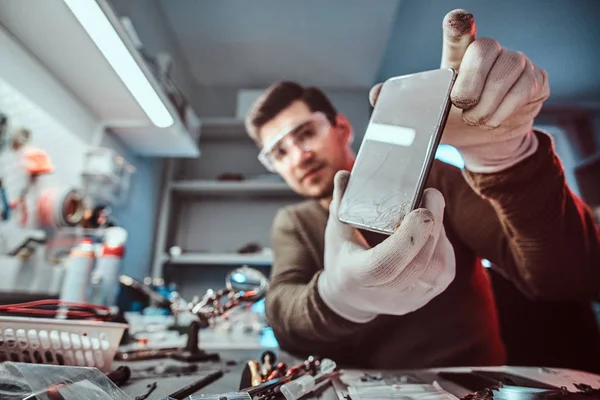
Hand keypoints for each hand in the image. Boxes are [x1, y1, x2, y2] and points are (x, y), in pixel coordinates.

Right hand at [317, 171, 455, 322]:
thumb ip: (342, 203)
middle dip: (432, 227)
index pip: (385, 265)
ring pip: (438, 268)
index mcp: (356, 276)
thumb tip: (345, 175)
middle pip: (419, 264)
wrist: (352, 297)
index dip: (407, 240)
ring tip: (432, 209)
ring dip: (439, 234)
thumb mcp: (336, 232)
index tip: (421, 210)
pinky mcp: (426, 298)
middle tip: (432, 195)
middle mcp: (385, 295)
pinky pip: (445, 270)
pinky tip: (434, 228)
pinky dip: (443, 245)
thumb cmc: (343, 258)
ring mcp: (408, 300)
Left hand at [370, 9, 549, 172]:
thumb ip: (403, 105)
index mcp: (458, 57)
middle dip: (471, 84)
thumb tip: (376, 94)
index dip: (459, 26)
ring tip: (477, 118)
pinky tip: (495, 119)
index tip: (458, 21)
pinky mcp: (535, 78)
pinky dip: (505, 110)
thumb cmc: (453, 122)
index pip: (459, 33)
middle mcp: (489, 53)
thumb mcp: (428, 117)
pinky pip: (525, 88)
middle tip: (462, 106)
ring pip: (506, 72)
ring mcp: (515, 62)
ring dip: (488, 104)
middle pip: (485, 50)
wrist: (485, 142)